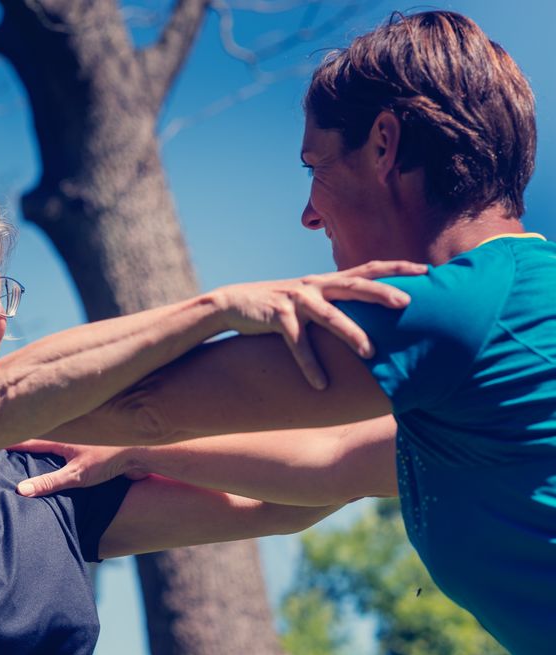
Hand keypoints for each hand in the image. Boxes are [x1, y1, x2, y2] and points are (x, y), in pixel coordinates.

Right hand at [9, 439, 148, 496]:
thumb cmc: (110, 458)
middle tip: (0, 444)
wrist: (143, 453)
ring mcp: (80, 440)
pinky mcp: (92, 448)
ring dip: (40, 445)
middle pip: (39, 435)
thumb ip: (49, 483)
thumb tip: (20, 491)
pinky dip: (57, 455)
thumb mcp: (76, 475)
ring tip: (22, 454)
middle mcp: (69, 434)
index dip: (8, 441)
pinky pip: (68, 450)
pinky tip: (54, 461)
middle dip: (22, 439)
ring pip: (54, 441)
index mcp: (61, 437)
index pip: (27, 438)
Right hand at [215, 260, 426, 388]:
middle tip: (407, 303)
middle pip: (353, 285)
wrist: (232, 303)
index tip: (426, 270)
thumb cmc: (277, 306)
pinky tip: (320, 384)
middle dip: (381, 293)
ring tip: (370, 353)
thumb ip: (334, 303)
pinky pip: (297, 342)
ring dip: (350, 333)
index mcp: (325, 281)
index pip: (367, 269)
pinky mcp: (276, 317)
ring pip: (329, 315)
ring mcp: (295, 300)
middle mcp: (314, 285)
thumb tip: (366, 317)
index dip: (396, 268)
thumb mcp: (308, 299)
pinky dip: (309, 364)